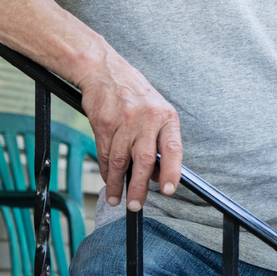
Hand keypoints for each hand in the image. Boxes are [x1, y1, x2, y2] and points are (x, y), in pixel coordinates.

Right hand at [76, 48, 182, 210]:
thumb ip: (159, 139)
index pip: (172, 148)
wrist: (104, 70)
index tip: (169, 189)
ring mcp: (124, 121)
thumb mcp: (156, 109)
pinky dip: (107, 170)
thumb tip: (159, 174)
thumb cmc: (134, 93)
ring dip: (118, 184)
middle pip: (144, 160)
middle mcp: (146, 118)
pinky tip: (109, 179)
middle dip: (139, 187)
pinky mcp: (103, 124)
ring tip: (117, 198)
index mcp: (165, 116)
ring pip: (121, 161)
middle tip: (135, 205)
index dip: (172, 171)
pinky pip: (106, 154)